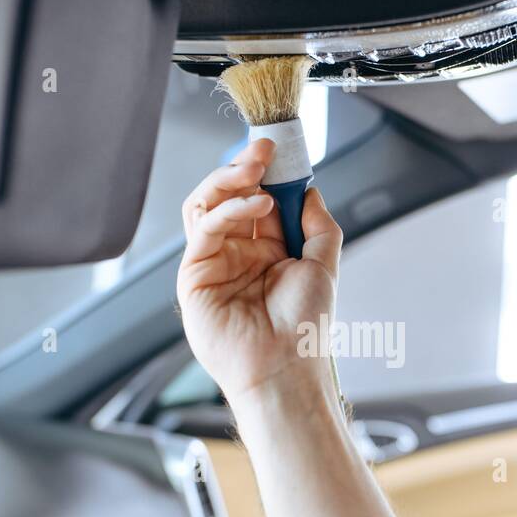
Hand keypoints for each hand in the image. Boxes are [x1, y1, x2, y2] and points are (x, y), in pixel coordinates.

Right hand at [176, 139, 343, 407]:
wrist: (287, 367)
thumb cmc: (305, 327)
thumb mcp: (323, 264)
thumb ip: (318, 224)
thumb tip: (308, 188)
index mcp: (265, 251)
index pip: (257, 197)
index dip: (266, 172)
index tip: (279, 150)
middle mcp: (236, 253)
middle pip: (226, 195)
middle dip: (243, 167)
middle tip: (263, 150)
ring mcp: (212, 263)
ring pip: (206, 204)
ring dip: (229, 179)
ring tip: (255, 168)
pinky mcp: (194, 276)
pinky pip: (204, 229)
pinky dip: (229, 209)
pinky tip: (256, 204)